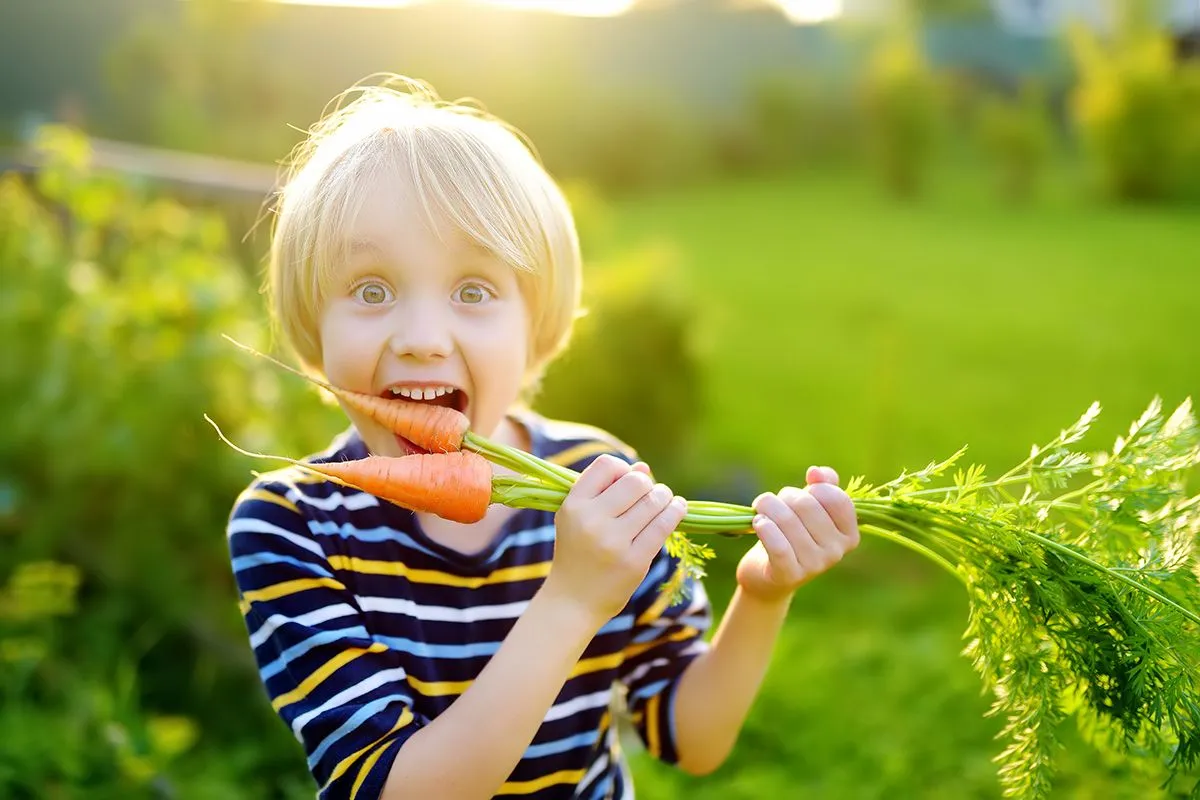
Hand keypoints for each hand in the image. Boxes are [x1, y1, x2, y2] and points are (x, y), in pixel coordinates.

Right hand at [545, 455, 687, 624]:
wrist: (573, 600)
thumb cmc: (578, 552)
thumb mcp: (579, 518)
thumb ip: (606, 490)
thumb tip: (644, 467)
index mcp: (573, 505)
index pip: (606, 465)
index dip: (622, 468)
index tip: (627, 481)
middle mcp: (591, 520)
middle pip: (635, 481)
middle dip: (648, 484)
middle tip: (651, 493)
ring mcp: (613, 541)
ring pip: (653, 501)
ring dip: (664, 496)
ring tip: (665, 500)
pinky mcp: (633, 561)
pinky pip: (663, 525)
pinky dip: (676, 511)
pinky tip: (678, 508)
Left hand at [736, 465, 859, 601]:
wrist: (767, 574)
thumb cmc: (791, 535)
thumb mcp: (810, 509)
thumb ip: (822, 486)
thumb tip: (816, 472)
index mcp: (848, 534)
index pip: (836, 498)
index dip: (815, 488)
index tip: (801, 493)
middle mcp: (836, 552)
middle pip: (807, 505)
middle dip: (784, 497)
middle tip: (771, 503)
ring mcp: (814, 565)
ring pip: (787, 521)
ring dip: (767, 508)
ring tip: (760, 512)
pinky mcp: (789, 575)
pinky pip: (778, 545)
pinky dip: (764, 528)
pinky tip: (758, 523)